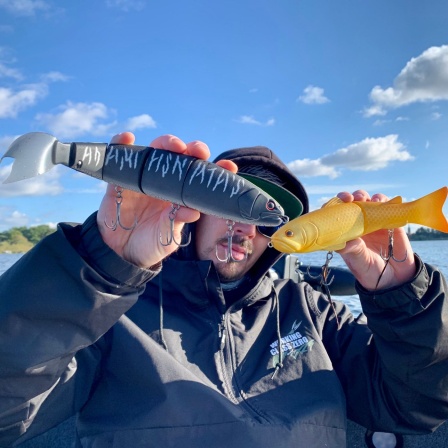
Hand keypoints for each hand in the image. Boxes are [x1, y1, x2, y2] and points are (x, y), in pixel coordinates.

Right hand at [97, 133, 236, 267]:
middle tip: (198, 151)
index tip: (229, 167)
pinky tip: (127, 138)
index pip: (202, 177)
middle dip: (193, 150)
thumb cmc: (151, 243)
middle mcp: (165, 181)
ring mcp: (144, 178)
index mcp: (182, 194)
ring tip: (174, 145)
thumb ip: (177, 223)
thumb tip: (193, 213)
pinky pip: (121, 157)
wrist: (121, 252)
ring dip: (166, 143)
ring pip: (156, 151)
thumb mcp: (168, 237)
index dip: (216, 169)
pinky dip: (122, 144)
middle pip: (181, 157)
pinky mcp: (120, 179)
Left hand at [336, 190, 415, 289]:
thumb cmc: (369, 271)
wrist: (394, 279)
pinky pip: (389, 208)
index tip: (338, 202)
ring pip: (370, 202)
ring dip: (369, 197)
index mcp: (346, 231)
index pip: (338, 213)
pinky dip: (387, 202)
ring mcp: (375, 222)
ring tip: (371, 200)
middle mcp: (358, 224)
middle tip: (353, 199)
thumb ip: (353, 250)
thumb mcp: (358, 262)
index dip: (336, 204)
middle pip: (353, 203)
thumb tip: (345, 242)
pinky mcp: (391, 223)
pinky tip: (385, 203)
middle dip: (352, 197)